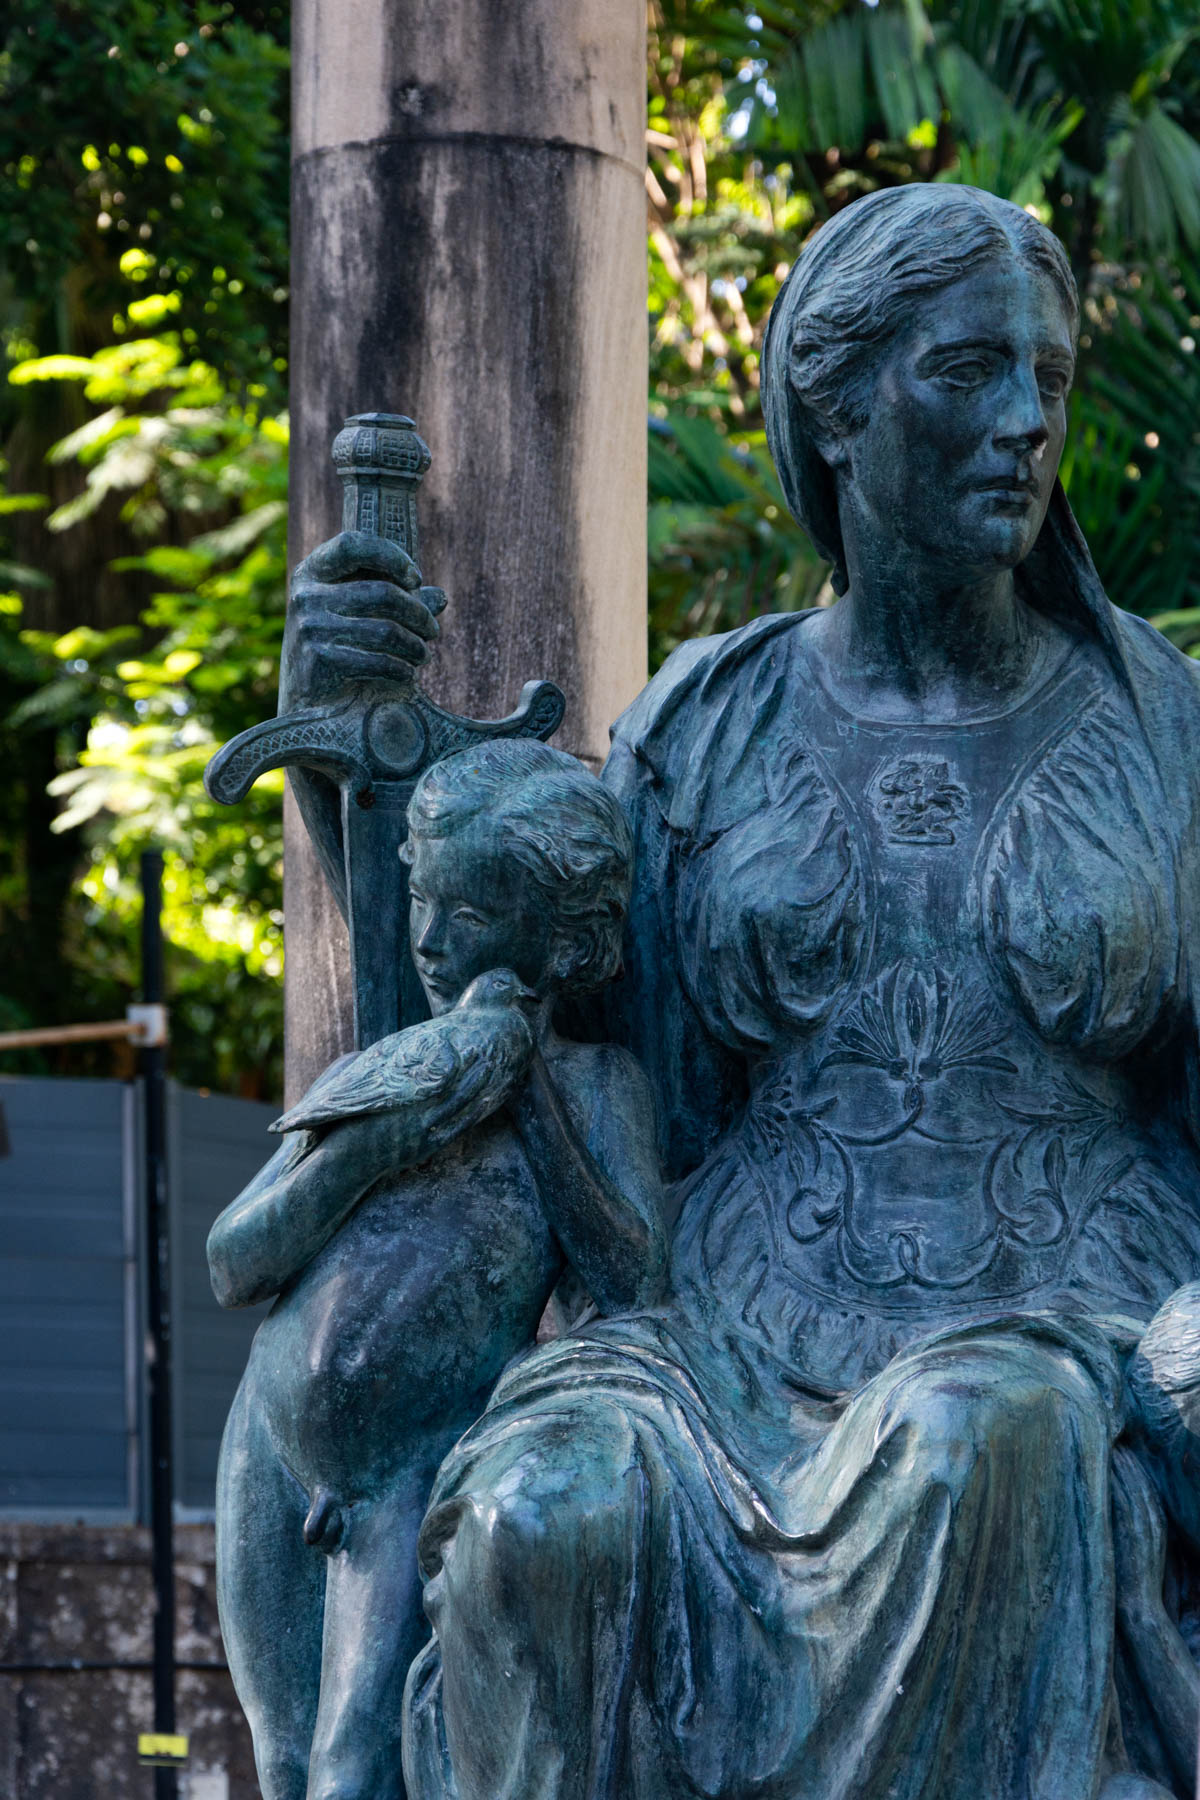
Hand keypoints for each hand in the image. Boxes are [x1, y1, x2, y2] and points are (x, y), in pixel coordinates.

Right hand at [280, 530, 445, 710]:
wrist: (305, 694)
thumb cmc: (338, 642)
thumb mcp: (360, 611)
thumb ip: (397, 598)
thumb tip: (440, 596)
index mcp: (313, 570)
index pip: (353, 545)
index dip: (389, 555)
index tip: (415, 578)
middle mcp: (307, 595)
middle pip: (382, 593)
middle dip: (418, 613)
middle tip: (432, 629)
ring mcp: (310, 627)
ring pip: (385, 630)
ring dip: (415, 645)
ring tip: (423, 654)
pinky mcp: (319, 659)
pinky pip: (376, 660)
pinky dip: (400, 668)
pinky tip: (408, 673)